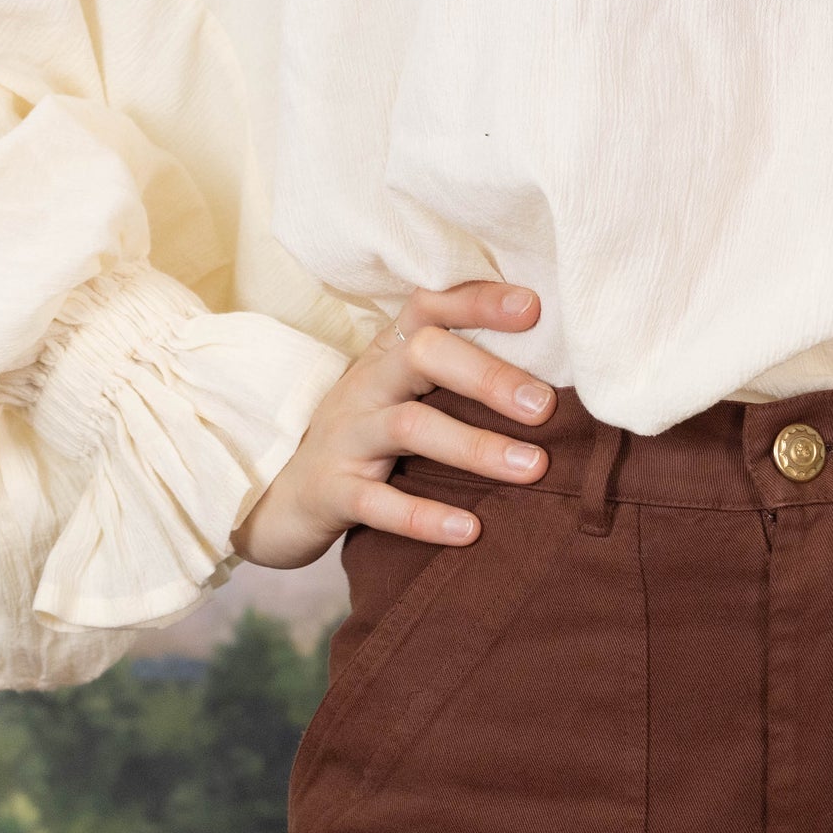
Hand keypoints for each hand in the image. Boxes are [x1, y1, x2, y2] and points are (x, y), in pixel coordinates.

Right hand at [229, 280, 555, 568]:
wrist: (279, 496)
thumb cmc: (366, 435)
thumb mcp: (402, 393)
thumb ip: (457, 374)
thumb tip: (554, 378)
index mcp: (388, 354)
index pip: (429, 307)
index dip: (478, 301)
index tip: (534, 308)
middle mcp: (366, 385)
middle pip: (422, 355)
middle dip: (488, 376)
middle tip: (545, 406)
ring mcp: (345, 436)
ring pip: (409, 427)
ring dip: (475, 447)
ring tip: (533, 468)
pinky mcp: (330, 492)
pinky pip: (376, 503)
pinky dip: (424, 516)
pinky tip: (470, 531)